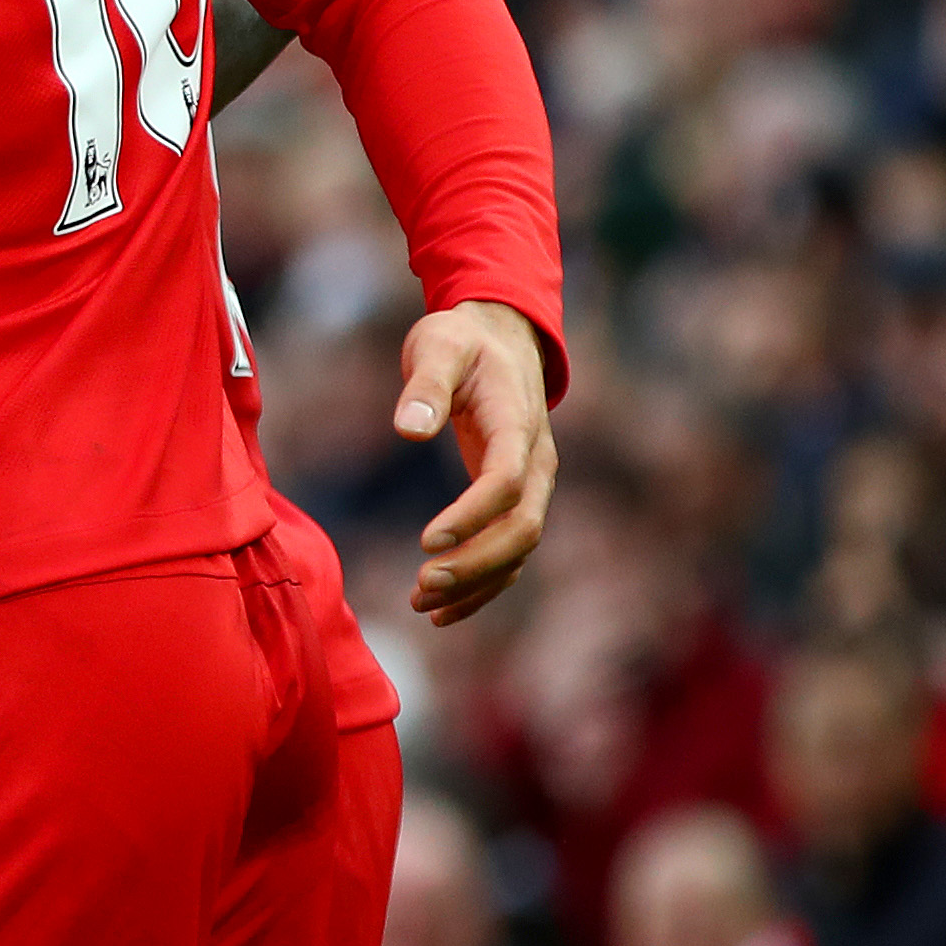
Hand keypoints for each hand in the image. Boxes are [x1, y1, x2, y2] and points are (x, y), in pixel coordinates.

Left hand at [396, 299, 558, 625]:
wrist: (498, 336)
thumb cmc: (461, 338)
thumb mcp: (439, 343)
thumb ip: (425, 383)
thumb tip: (409, 428)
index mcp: (519, 424)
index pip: (506, 482)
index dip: (473, 516)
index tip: (427, 542)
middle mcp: (536, 461)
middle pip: (522, 527)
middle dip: (477, 564)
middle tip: (422, 586)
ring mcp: (531, 483)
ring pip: (519, 549)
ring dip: (477, 583)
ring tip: (422, 607)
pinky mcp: (514, 497)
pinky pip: (509, 551)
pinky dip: (481, 583)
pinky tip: (440, 608)